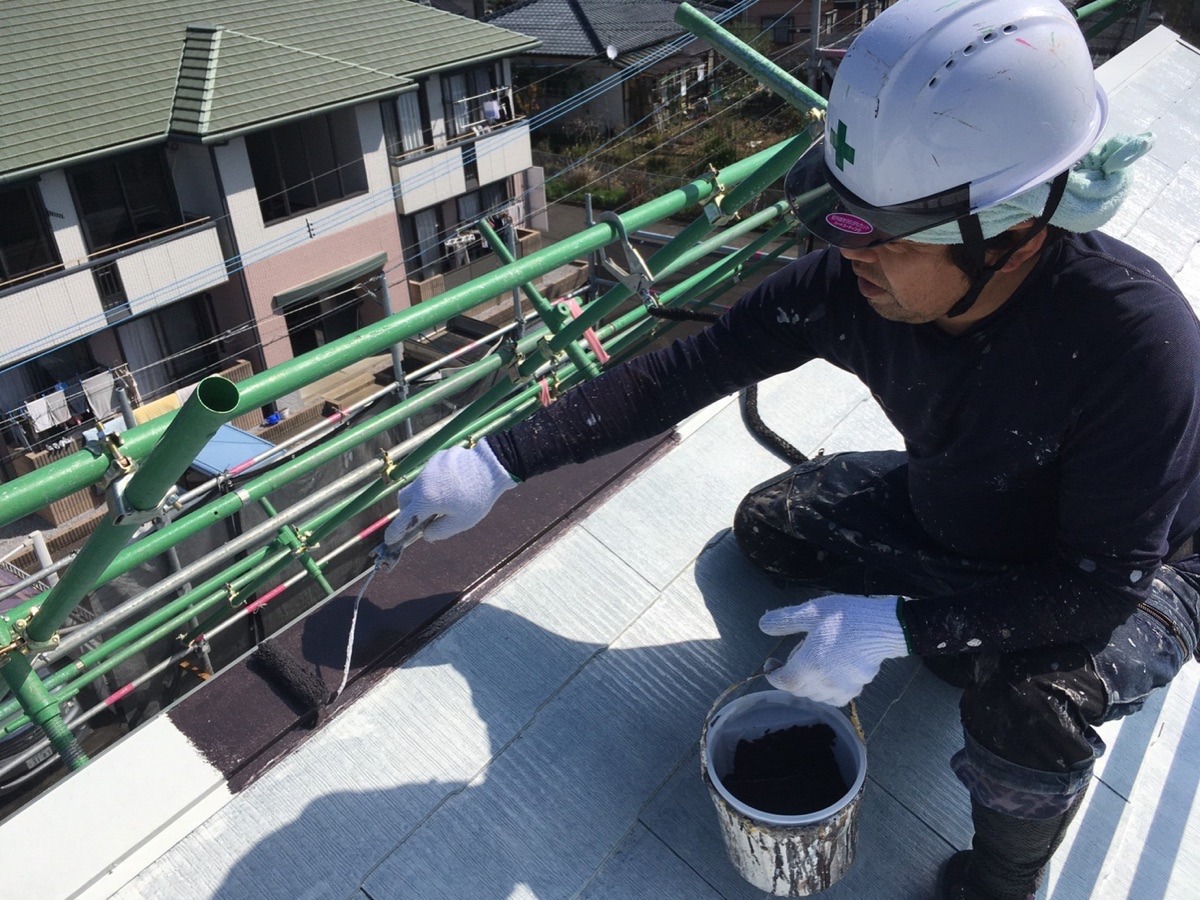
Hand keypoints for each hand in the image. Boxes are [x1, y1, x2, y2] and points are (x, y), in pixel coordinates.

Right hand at [384, 442, 516, 545]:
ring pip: (417, 484)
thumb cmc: (478, 497)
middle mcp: (422, 483)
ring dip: (421, 495)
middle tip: (420, 518)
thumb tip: (425, 533)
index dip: (395, 532)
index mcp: (425, 500)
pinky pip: (429, 473)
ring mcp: (429, 468)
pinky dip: (434, 482)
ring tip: (441, 501)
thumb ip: (439, 531)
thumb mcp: (461, 522)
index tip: (390, 539)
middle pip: (403, 499)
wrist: (492, 466)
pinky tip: (452, 485)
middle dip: (407, 511)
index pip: (403, 520)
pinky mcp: (437, 457)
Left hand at [759, 594, 909, 706]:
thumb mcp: (811, 612)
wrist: (883, 625)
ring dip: (808, 682)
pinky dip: (826, 689)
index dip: (773, 674)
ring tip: (816, 658)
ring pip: (815, 695)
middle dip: (791, 674)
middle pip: (798, 689)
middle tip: (799, 651)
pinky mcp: (857, 689)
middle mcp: (824, 683)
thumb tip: (762, 626)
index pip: (783, 681)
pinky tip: (831, 670)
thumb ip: (784, 621)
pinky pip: (834, 697)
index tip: (771, 663)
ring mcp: (842, 689)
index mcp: (809, 665)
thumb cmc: (845, 617)